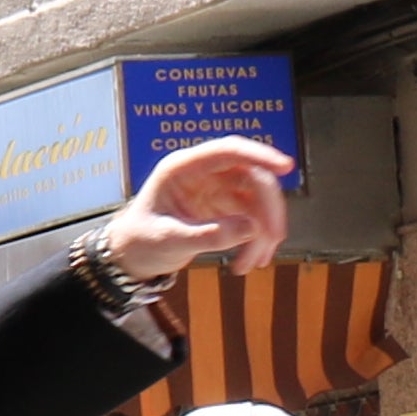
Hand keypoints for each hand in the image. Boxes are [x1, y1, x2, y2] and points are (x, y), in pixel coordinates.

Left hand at [97, 133, 296, 287]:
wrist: (131, 257)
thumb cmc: (140, 241)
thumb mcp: (169, 240)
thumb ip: (207, 236)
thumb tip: (251, 229)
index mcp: (182, 169)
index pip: (227, 151)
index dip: (259, 154)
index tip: (285, 166)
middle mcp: (204, 173)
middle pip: (252, 178)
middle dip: (267, 210)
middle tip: (271, 240)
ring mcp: (217, 189)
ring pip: (258, 201)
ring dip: (263, 232)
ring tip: (252, 264)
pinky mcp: (226, 207)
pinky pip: (253, 218)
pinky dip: (256, 240)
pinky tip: (248, 262)